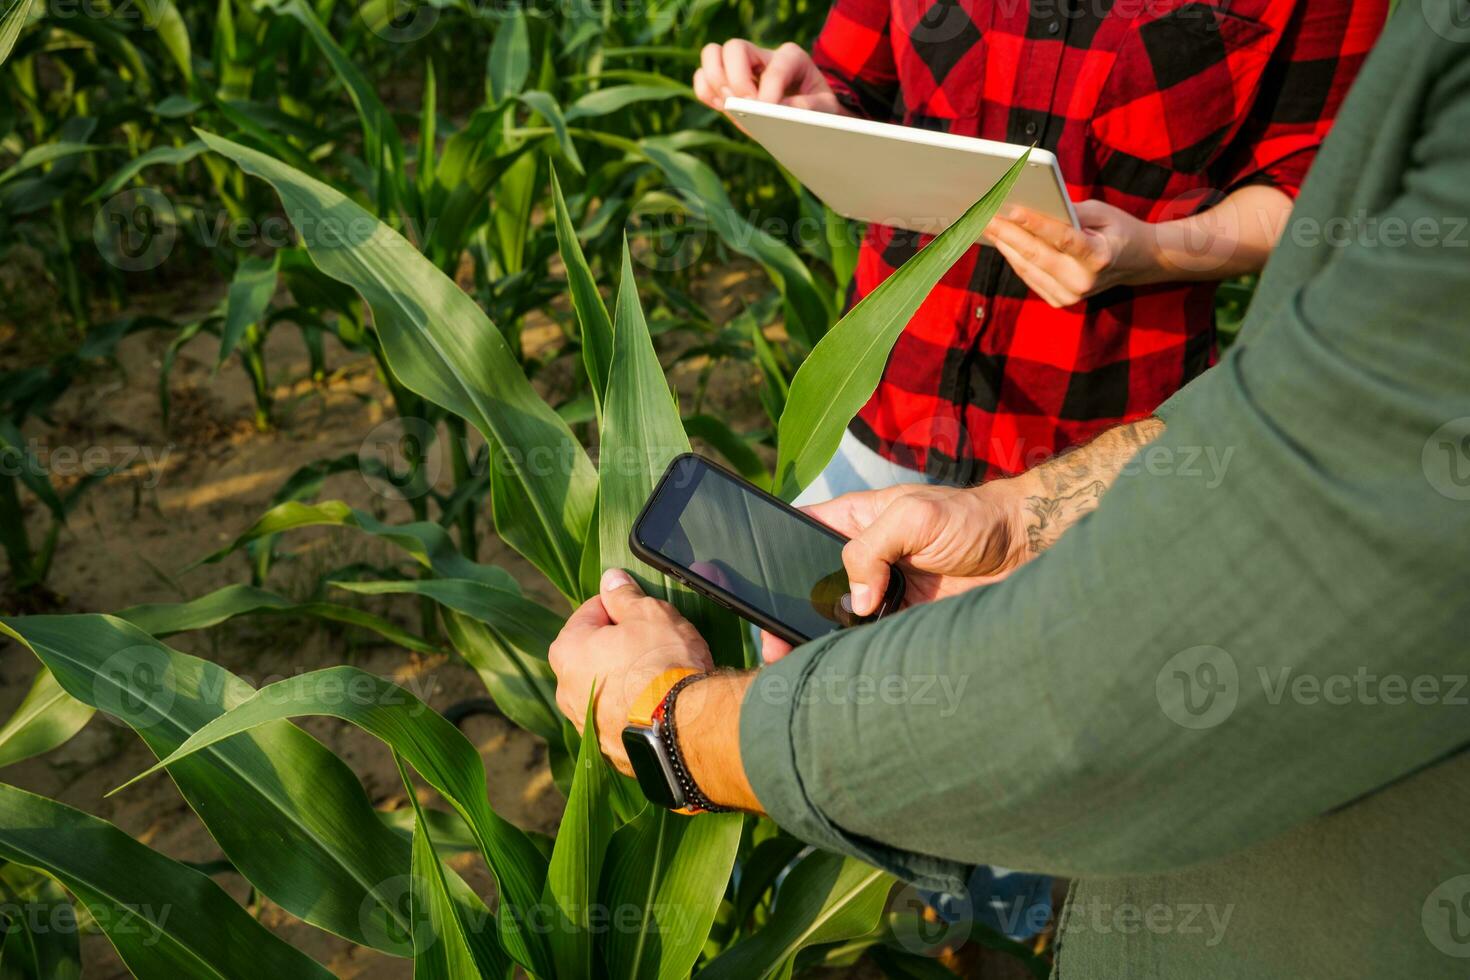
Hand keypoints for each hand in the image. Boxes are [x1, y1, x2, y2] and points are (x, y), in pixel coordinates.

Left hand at [548, 568, 713, 775]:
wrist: (683, 727)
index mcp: (567, 650)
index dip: (620, 608)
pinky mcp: (607, 750)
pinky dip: (634, 710)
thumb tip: (611, 578)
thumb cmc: (662, 662)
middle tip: (654, 642)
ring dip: (625, 678)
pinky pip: (619, 719)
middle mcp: (565, 690)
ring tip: (660, 675)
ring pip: (605, 688)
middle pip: (593, 652)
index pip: (590, 612)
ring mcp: (585, 724)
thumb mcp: (648, 614)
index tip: (642, 611)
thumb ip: (624, 595)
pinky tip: (659, 704)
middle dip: (619, 644)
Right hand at [694, 40, 847, 115]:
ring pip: (711, 54)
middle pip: (734, 47)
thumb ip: (810, 108)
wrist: (807, 116)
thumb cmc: (818, 109)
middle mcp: (761, 56)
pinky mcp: (726, 85)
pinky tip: (723, 108)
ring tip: (731, 105)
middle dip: (737, 79)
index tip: (769, 112)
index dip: (769, 90)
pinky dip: (705, 93)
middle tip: (748, 106)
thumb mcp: (826, 109)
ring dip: (716, 82)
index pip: (775, 66)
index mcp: (791, 57)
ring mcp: (740, 68)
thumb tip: (781, 109)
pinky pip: (701, 78)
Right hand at [759, 484, 1027, 661]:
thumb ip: (872, 548)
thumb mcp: (915, 516)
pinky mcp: (903, 623)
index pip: (798, 534)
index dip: (774, 557)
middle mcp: (863, 558)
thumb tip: (854, 602)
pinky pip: (870, 644)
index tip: (755, 587)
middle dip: (788, 613)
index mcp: (854, 521)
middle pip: (810, 588)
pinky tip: (841, 672)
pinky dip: (857, 658)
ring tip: (799, 664)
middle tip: (773, 643)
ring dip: (821, 639)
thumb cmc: (971, 519)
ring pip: (836, 621)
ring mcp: (882, 593)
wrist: (1025, 550)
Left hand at [983, 200, 1164, 307]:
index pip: (1063, 239)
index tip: (1012, 210)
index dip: (1036, 224)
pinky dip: (1014, 258)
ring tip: (986, 225)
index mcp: (1099, 257)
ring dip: (1004, 245)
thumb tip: (1032, 205)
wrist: (1137, 263)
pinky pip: (1029, 276)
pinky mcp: (1059, 301)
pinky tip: (1001, 241)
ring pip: (1027, 267)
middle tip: (984, 216)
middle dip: (1007, 233)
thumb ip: (1070, 211)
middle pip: (1037, 255)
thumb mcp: (1103, 214)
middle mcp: (1083, 281)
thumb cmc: (1117, 231)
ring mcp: (1070, 296)